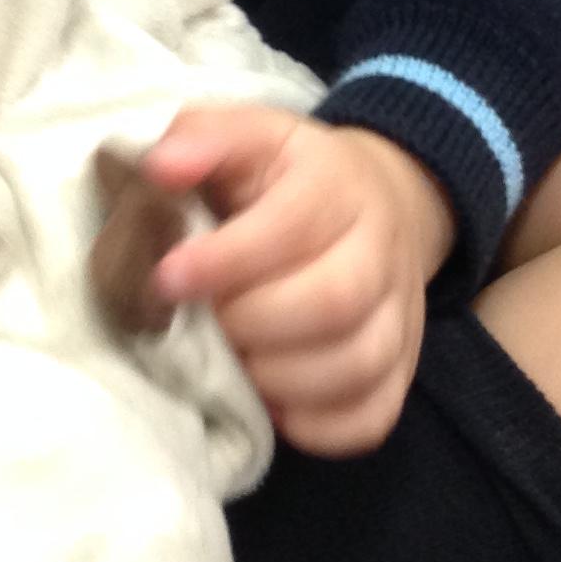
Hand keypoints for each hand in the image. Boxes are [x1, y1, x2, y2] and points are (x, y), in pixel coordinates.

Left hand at [143, 107, 454, 456]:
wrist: (378, 201)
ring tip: (232, 363)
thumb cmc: (287, 176)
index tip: (167, 278)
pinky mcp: (401, 369)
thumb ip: (200, 137)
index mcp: (337, 182)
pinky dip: (316, 425)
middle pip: (334, 301)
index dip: (228, 258)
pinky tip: (271, 403)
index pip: (295, 224)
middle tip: (204, 324)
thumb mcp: (248, 135)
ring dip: (278, 378)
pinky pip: (371, 417)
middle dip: (251, 323)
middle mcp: (381, 248)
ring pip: (357, 365)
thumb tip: (160, 168)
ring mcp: (400, 313)